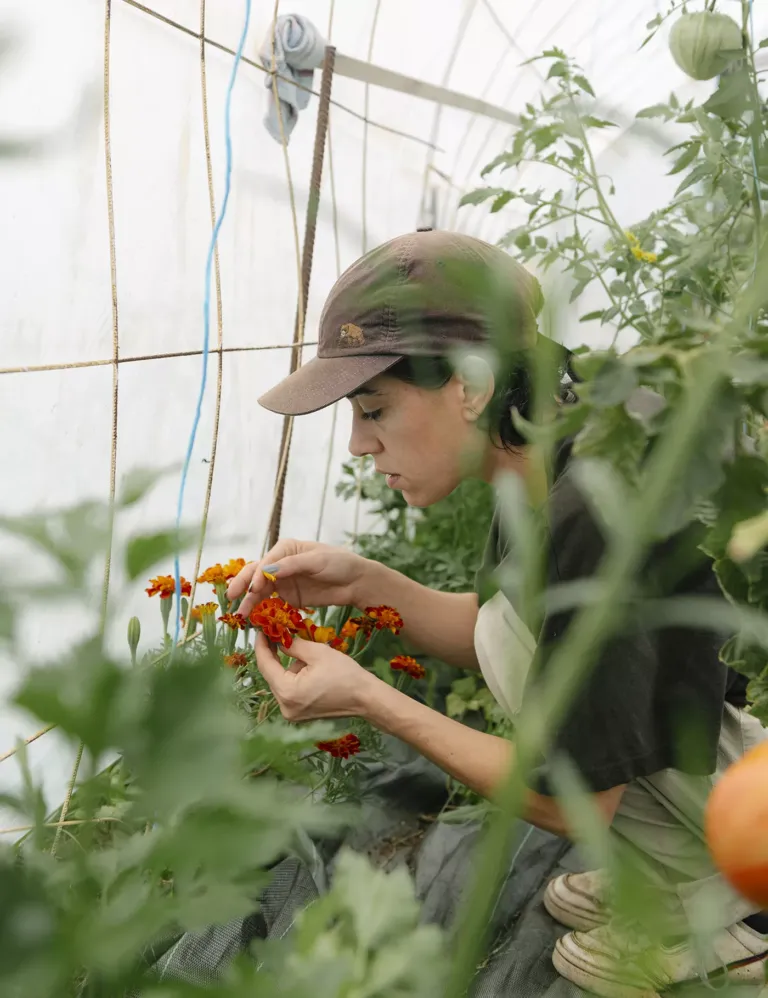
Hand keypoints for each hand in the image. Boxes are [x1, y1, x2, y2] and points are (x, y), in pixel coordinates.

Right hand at [227, 540, 368, 620]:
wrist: (356, 583)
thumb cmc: (340, 563)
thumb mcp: (317, 560)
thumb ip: (292, 565)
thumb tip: (267, 570)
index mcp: (286, 549)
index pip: (266, 562)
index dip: (257, 575)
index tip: (254, 589)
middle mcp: (280, 564)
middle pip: (256, 574)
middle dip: (243, 586)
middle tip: (232, 599)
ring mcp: (284, 582)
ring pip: (261, 591)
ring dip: (250, 602)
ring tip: (241, 615)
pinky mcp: (289, 598)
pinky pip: (272, 604)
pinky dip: (262, 611)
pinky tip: (254, 620)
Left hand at [254, 632, 378, 720]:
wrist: (365, 698)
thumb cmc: (344, 674)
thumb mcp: (317, 653)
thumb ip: (292, 645)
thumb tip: (277, 638)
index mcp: (287, 691)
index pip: (265, 665)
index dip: (261, 645)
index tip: (261, 629)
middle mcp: (284, 706)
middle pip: (271, 675)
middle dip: (274, 655)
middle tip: (277, 634)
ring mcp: (291, 713)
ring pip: (280, 682)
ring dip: (287, 666)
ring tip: (306, 655)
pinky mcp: (298, 714)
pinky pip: (289, 690)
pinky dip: (293, 677)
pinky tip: (308, 669)